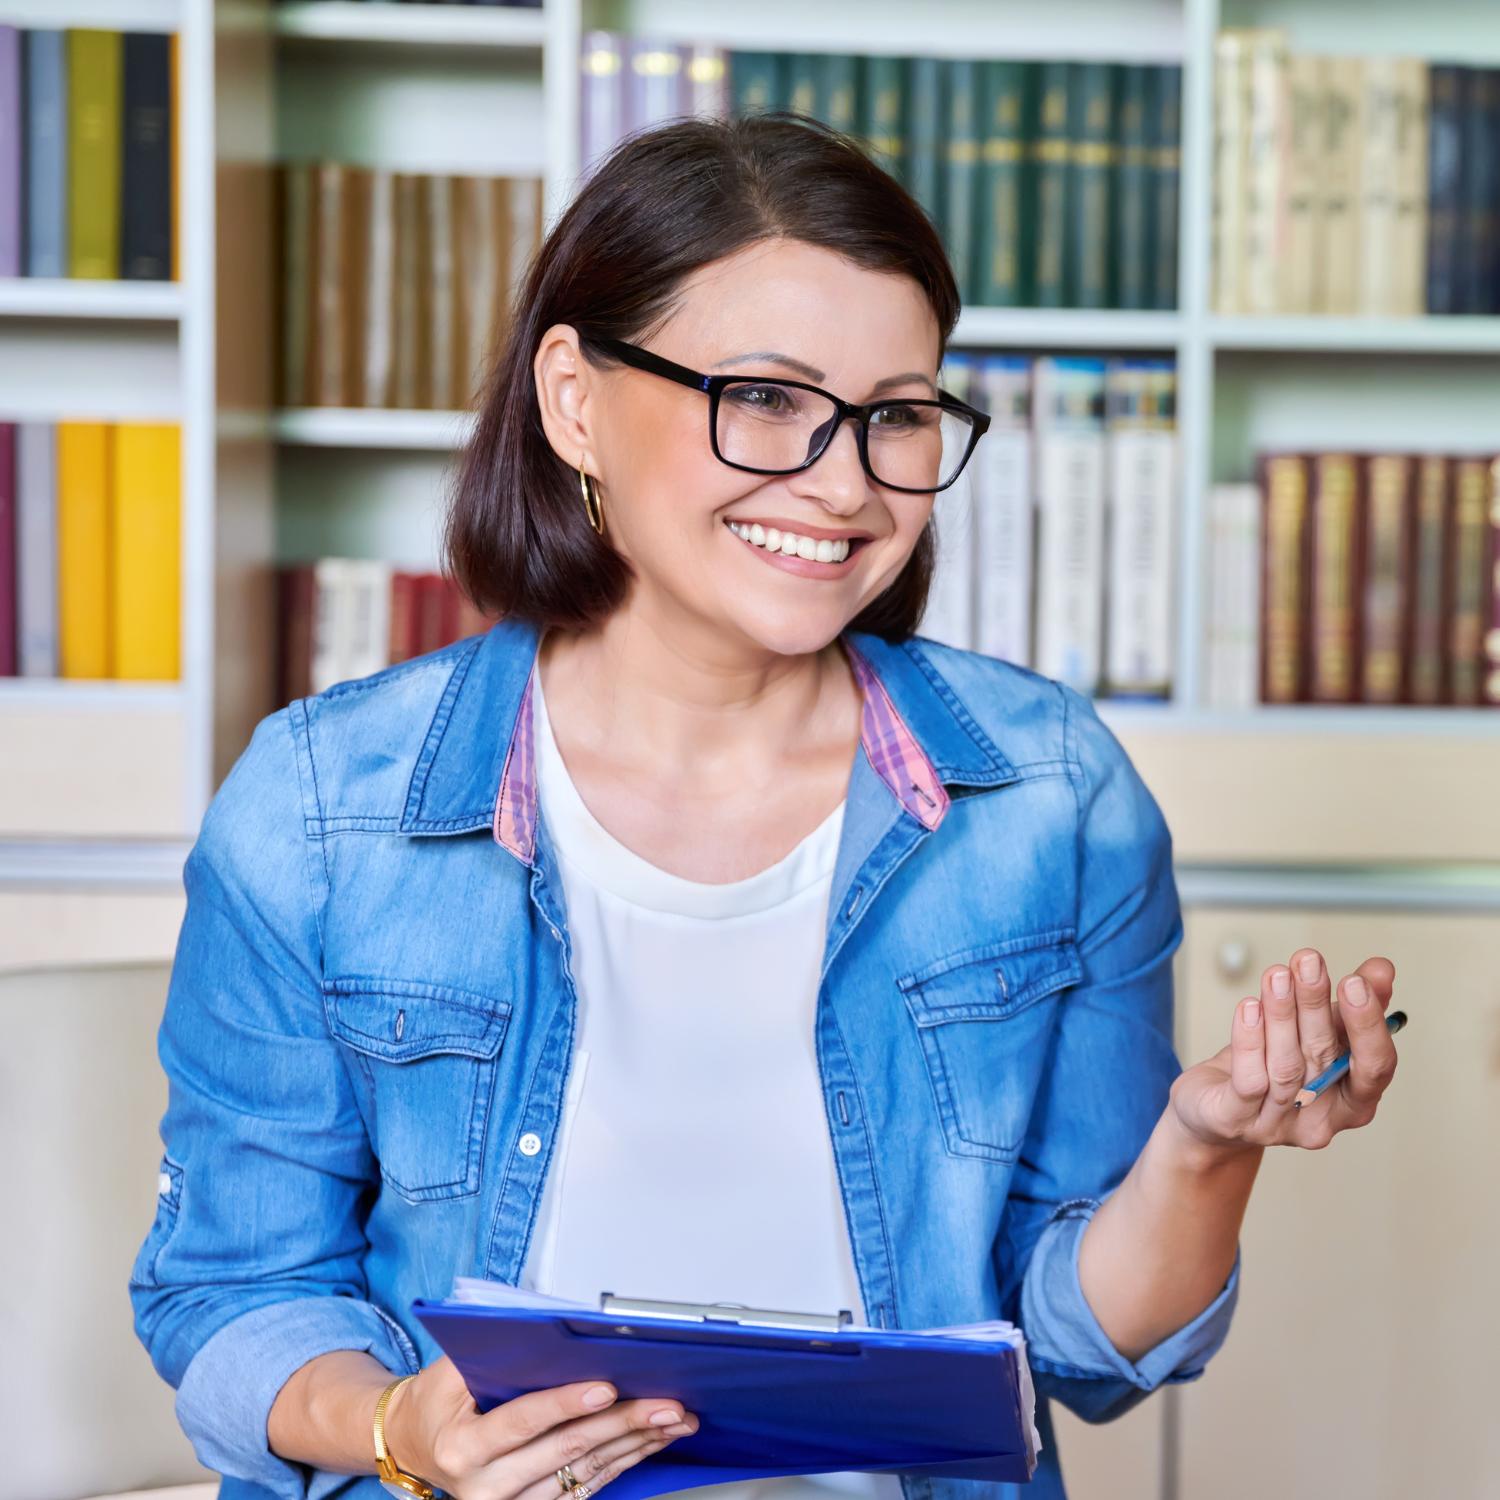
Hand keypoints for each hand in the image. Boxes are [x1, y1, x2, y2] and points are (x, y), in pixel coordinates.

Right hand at [384, 1357, 697, 1499]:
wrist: (416, 1446)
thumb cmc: (437, 1402)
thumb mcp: (450, 1370)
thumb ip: (495, 1353)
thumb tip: (547, 1330)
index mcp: (463, 1447)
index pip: (524, 1422)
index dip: (567, 1403)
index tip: (607, 1387)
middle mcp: (486, 1486)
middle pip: (567, 1451)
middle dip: (623, 1423)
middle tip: (664, 1404)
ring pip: (585, 1474)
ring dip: (634, 1446)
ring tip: (670, 1421)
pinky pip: (586, 1490)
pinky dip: (622, 1463)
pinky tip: (647, 1443)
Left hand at [1169, 950, 1398, 1152]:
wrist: (1215, 1106)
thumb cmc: (1273, 1066)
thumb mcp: (1314, 1035)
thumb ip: (1348, 1006)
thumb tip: (1380, 970)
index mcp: (1353, 1100)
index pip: (1374, 1067)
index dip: (1368, 1025)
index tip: (1356, 979)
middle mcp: (1321, 1120)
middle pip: (1324, 1058)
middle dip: (1315, 1004)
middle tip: (1309, 962)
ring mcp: (1277, 1124)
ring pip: (1285, 1067)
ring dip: (1281, 1014)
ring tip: (1276, 975)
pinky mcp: (1237, 1120)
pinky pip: (1249, 1080)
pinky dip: (1250, 1040)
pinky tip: (1249, 1008)